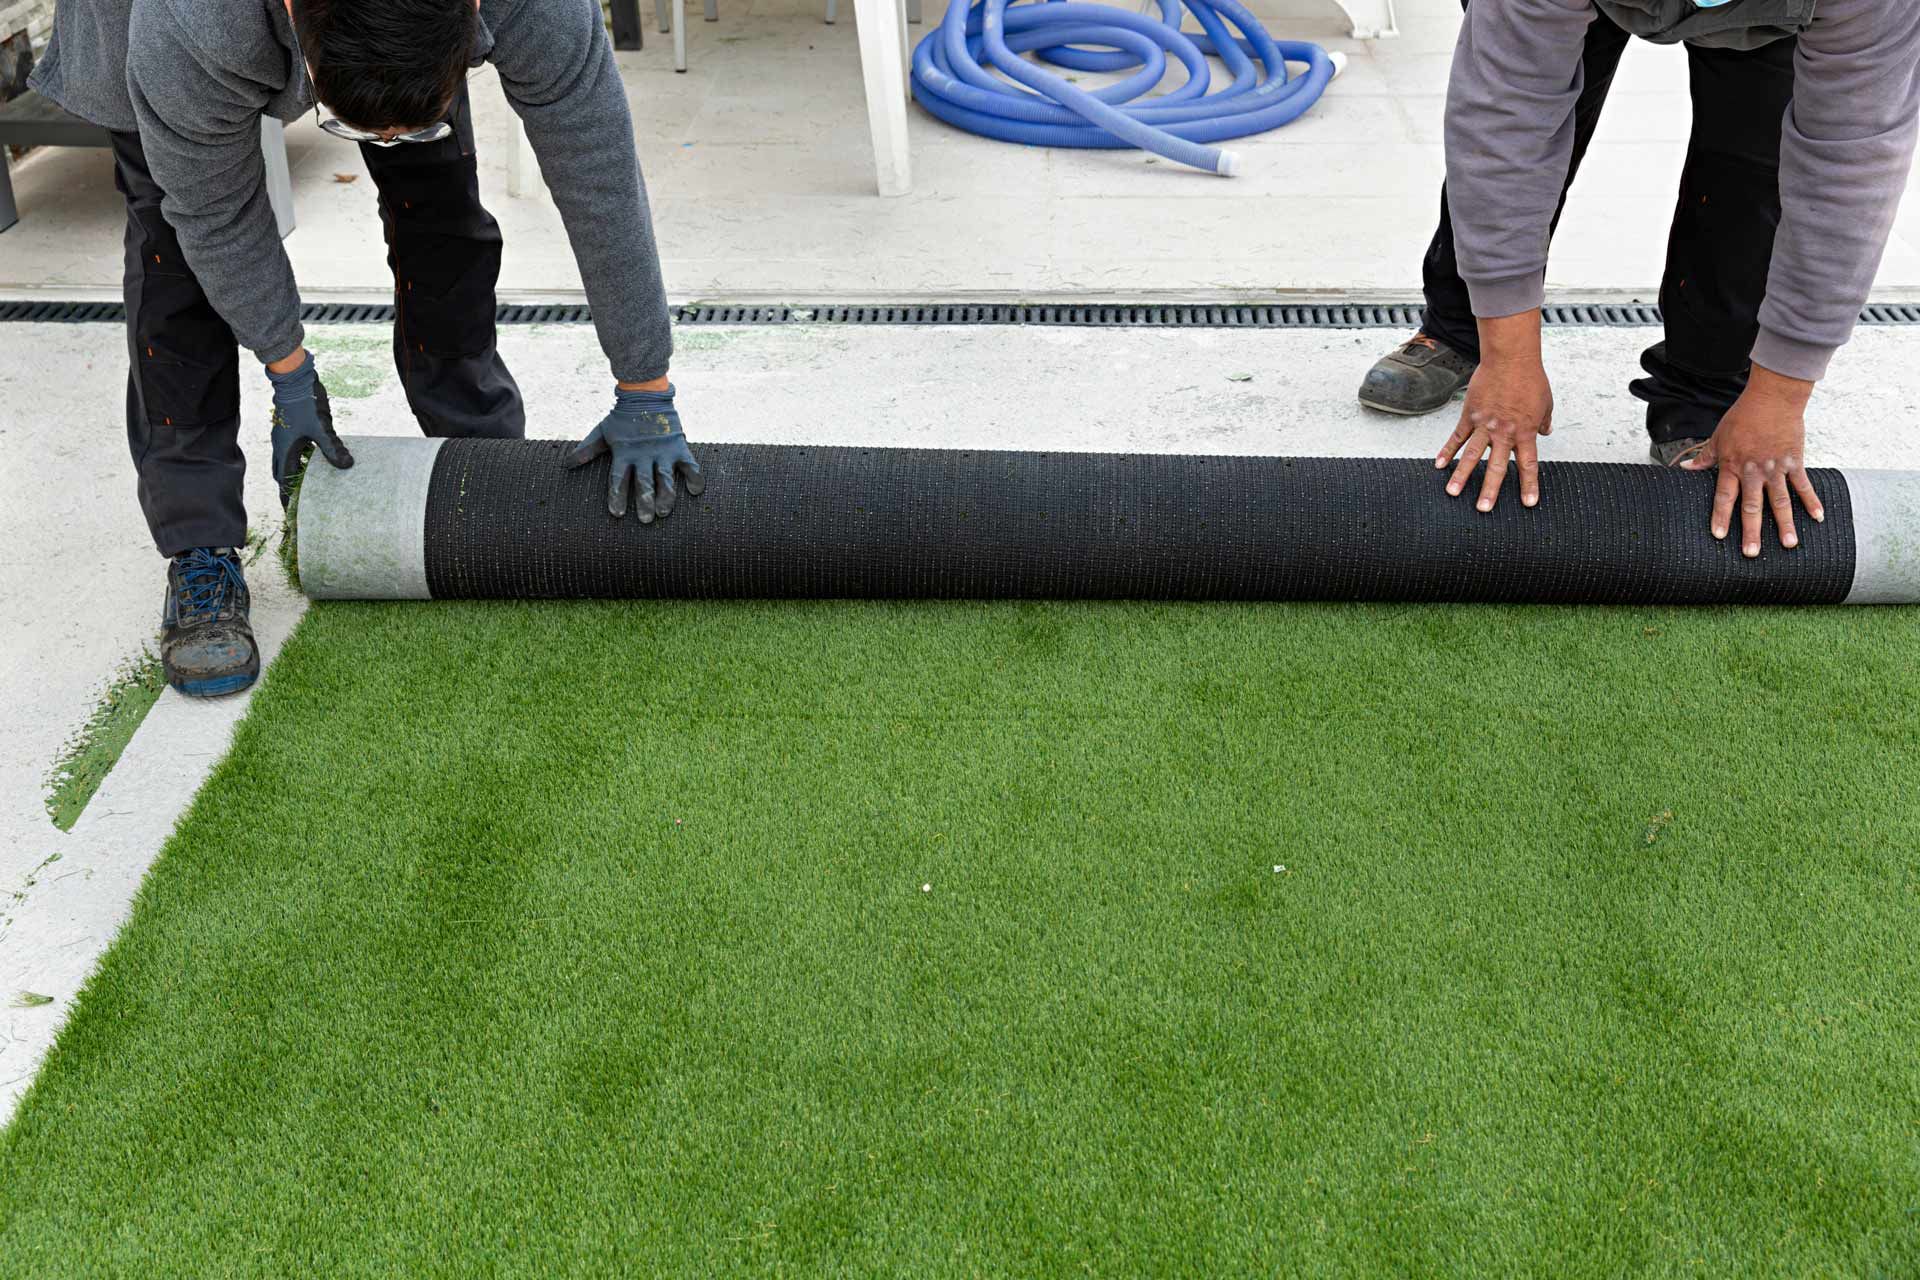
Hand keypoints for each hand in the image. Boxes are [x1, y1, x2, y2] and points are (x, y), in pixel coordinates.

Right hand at [264, 348, 352, 504]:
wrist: (295, 377)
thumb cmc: (305, 401)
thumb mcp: (322, 428)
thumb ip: (333, 448)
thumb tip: (347, 467)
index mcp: (284, 448)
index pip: (283, 480)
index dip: (287, 496)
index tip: (291, 512)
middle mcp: (280, 444)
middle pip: (281, 473)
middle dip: (288, 488)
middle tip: (300, 501)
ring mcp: (283, 435)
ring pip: (286, 460)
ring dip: (295, 473)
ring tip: (309, 484)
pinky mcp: (289, 427)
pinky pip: (292, 449)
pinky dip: (301, 458)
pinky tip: (316, 460)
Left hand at [567, 383, 703, 521]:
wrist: (645, 395)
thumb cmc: (622, 418)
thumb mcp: (602, 432)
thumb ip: (587, 449)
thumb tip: (566, 465)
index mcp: (623, 452)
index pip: (618, 478)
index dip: (617, 495)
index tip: (617, 513)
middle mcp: (643, 454)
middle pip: (644, 481)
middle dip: (645, 501)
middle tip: (646, 519)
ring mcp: (662, 451)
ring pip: (666, 477)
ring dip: (666, 496)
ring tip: (664, 512)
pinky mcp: (679, 446)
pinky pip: (690, 465)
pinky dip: (694, 478)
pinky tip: (695, 492)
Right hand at [1435, 312, 1552, 511]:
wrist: (1511, 359)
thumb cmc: (1530, 378)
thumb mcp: (1545, 402)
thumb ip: (1544, 420)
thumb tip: (1546, 431)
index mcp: (1525, 432)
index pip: (1528, 464)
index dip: (1529, 485)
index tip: (1529, 503)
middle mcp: (1504, 433)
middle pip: (1496, 467)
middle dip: (1490, 490)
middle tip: (1483, 509)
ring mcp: (1484, 425)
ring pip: (1471, 456)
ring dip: (1461, 476)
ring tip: (1452, 493)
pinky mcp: (1470, 415)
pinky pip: (1457, 437)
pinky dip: (1447, 451)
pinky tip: (1439, 464)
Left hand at [1680, 366, 1824, 556]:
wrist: (1772, 398)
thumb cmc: (1742, 417)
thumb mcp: (1718, 437)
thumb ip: (1705, 458)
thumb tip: (1685, 470)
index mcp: (1732, 466)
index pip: (1724, 497)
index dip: (1721, 517)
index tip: (1719, 536)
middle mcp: (1754, 471)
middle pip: (1752, 506)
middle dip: (1752, 531)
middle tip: (1752, 553)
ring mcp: (1776, 468)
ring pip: (1780, 501)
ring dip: (1785, 524)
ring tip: (1789, 545)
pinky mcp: (1795, 462)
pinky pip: (1804, 485)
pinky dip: (1812, 502)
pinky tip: (1817, 518)